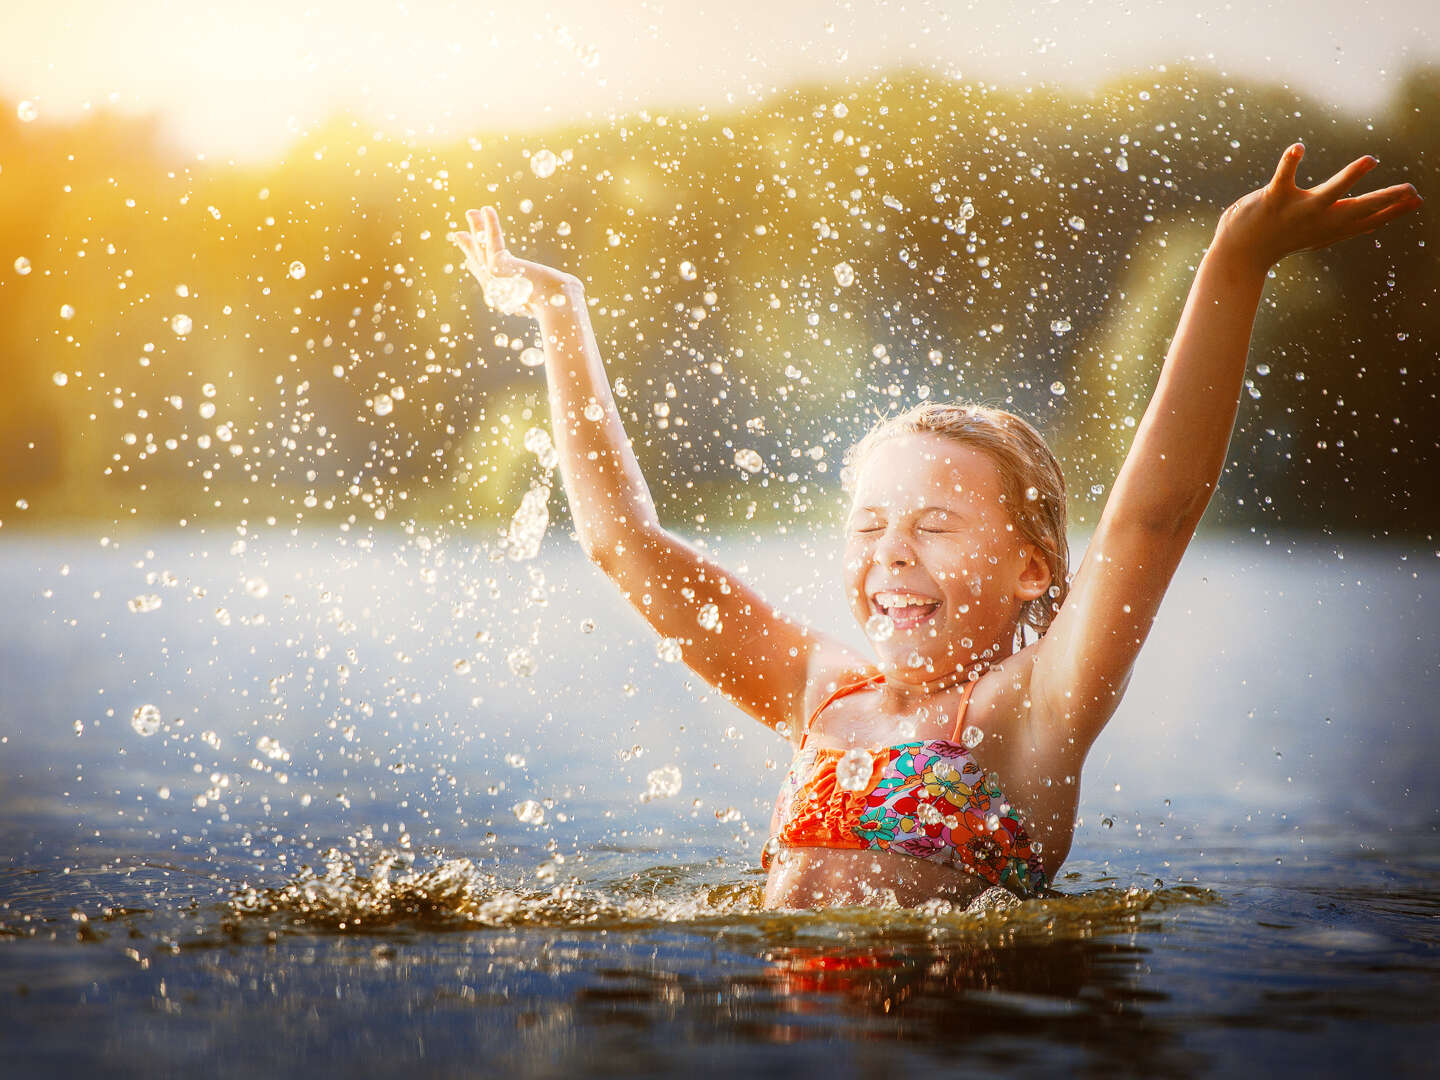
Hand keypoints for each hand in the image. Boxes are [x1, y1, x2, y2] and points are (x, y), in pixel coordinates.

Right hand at [450, 206, 581, 316]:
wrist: (559, 304)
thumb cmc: (565, 301)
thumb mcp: (559, 293)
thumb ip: (558, 287)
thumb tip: (575, 287)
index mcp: (508, 299)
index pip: (489, 280)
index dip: (477, 267)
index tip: (469, 260)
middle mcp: (497, 292)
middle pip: (479, 263)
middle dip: (470, 247)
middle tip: (458, 234)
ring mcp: (495, 279)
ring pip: (482, 250)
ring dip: (476, 228)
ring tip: (471, 212)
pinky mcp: (498, 266)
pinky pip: (492, 240)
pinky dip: (489, 224)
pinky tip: (486, 209)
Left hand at [1214, 144, 1422, 271]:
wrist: (1238, 254)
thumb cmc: (1281, 239)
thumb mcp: (1316, 235)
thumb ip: (1344, 225)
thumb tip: (1371, 222)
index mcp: (1329, 227)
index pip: (1366, 219)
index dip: (1392, 210)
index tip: (1418, 200)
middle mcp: (1317, 220)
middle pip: (1357, 209)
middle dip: (1385, 200)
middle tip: (1411, 190)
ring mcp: (1296, 211)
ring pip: (1327, 193)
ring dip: (1348, 177)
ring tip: (1370, 161)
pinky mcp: (1273, 199)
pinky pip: (1283, 177)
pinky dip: (1290, 161)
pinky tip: (1298, 148)